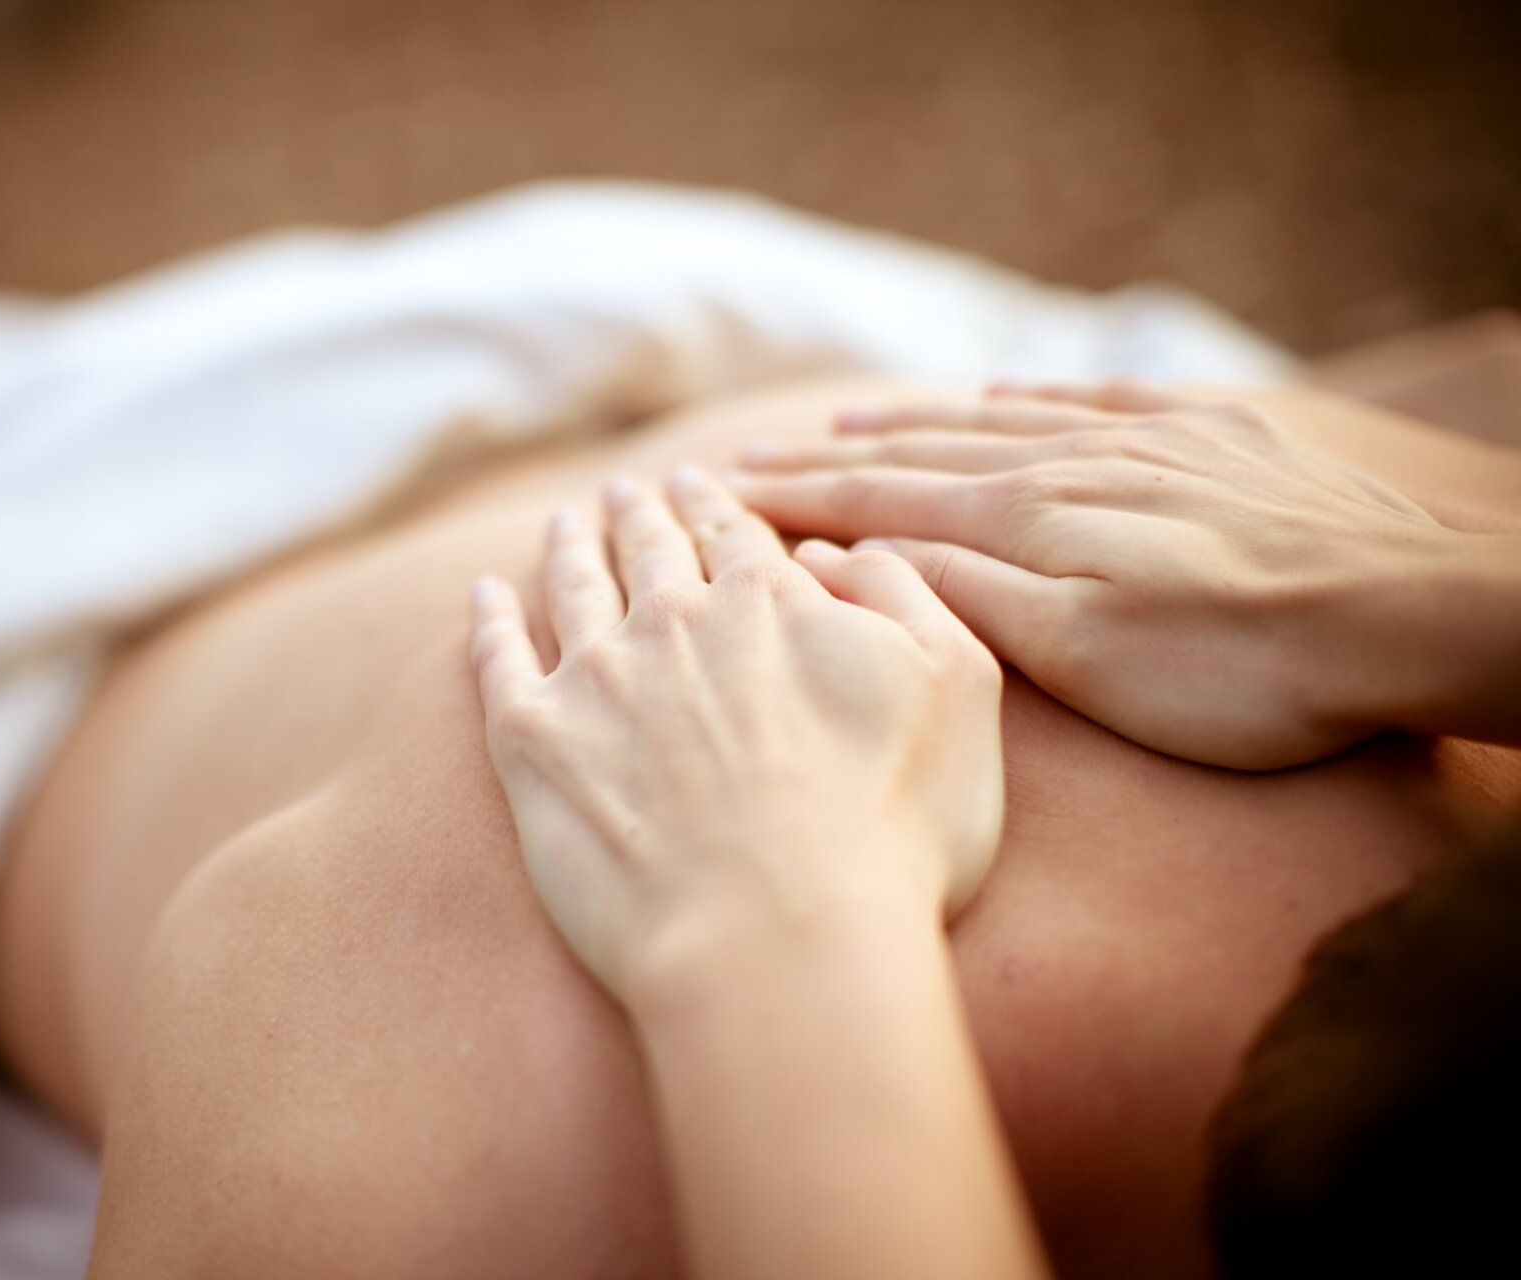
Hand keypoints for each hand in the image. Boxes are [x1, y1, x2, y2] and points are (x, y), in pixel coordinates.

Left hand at [468, 466, 1003, 1002]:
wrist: (778, 937)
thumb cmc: (891, 830)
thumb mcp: (956, 686)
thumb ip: (901, 593)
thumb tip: (829, 553)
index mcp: (771, 599)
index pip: (733, 532)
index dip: (714, 503)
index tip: (697, 481)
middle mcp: (674, 619)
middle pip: (649, 548)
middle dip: (640, 513)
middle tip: (626, 490)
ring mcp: (594, 675)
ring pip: (574, 585)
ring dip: (571, 547)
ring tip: (568, 522)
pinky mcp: (531, 740)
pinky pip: (497, 655)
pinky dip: (489, 617)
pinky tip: (485, 594)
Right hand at [728, 380, 1472, 768]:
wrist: (1404, 614)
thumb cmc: (1237, 669)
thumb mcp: (1082, 656)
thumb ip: (968, 597)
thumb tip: (868, 552)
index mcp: (1026, 520)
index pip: (878, 502)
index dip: (793, 498)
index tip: (721, 493)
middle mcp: (1068, 462)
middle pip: (921, 453)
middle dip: (827, 459)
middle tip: (750, 457)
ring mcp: (1139, 442)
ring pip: (992, 420)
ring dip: (908, 424)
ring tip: (847, 423)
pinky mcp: (1205, 439)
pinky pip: (1080, 401)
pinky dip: (1016, 400)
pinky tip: (994, 393)